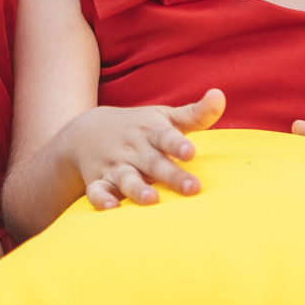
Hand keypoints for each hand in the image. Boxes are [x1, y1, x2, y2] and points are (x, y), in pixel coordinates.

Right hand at [66, 90, 224, 208]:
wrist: (85, 130)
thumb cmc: (138, 127)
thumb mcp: (164, 117)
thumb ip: (195, 113)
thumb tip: (220, 95)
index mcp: (151, 131)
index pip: (165, 136)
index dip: (177, 144)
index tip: (191, 152)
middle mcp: (133, 149)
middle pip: (153, 162)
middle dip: (171, 174)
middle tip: (192, 187)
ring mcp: (115, 165)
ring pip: (125, 178)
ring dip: (137, 188)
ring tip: (151, 199)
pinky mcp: (98, 181)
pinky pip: (96, 191)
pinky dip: (101, 199)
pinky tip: (110, 208)